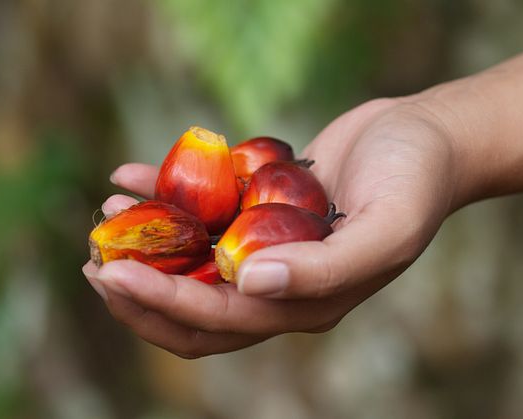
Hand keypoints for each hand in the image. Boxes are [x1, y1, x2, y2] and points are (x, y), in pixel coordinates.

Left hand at [82, 97, 462, 357]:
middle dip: (139, 292)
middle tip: (93, 259)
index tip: (112, 273)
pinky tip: (131, 174)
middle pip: (193, 309)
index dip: (162, 303)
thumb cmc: (416, 183)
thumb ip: (324, 270)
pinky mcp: (260, 210)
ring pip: (190, 263)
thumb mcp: (386, 229)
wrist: (428, 138)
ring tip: (105, 215)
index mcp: (305, 305)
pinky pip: (203, 212)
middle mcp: (278, 286)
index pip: (219, 321)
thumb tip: (248, 284)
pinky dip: (164, 197)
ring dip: (145, 245)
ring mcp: (267, 248)